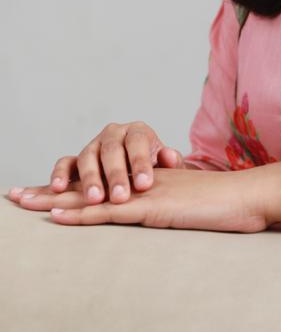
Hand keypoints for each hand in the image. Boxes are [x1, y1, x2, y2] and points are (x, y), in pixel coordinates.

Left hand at [6, 167, 276, 232]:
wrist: (249, 195)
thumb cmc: (228, 204)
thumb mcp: (193, 204)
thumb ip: (173, 205)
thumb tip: (163, 212)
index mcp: (147, 181)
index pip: (103, 182)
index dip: (70, 186)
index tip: (41, 192)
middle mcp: (139, 181)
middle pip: (87, 183)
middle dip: (49, 189)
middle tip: (14, 194)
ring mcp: (144, 192)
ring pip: (91, 194)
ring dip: (53, 198)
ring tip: (22, 202)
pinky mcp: (150, 207)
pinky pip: (109, 210)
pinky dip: (80, 213)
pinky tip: (58, 214)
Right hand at [12, 121, 184, 204]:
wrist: (137, 173)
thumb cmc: (154, 171)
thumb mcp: (168, 167)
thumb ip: (172, 162)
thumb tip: (169, 155)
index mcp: (137, 131)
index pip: (138, 142)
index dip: (140, 163)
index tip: (145, 185)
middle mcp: (113, 134)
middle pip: (112, 150)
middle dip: (116, 175)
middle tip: (120, 198)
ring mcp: (93, 145)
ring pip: (88, 156)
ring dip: (90, 178)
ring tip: (95, 199)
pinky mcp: (76, 160)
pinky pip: (65, 163)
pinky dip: (60, 174)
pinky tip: (58, 189)